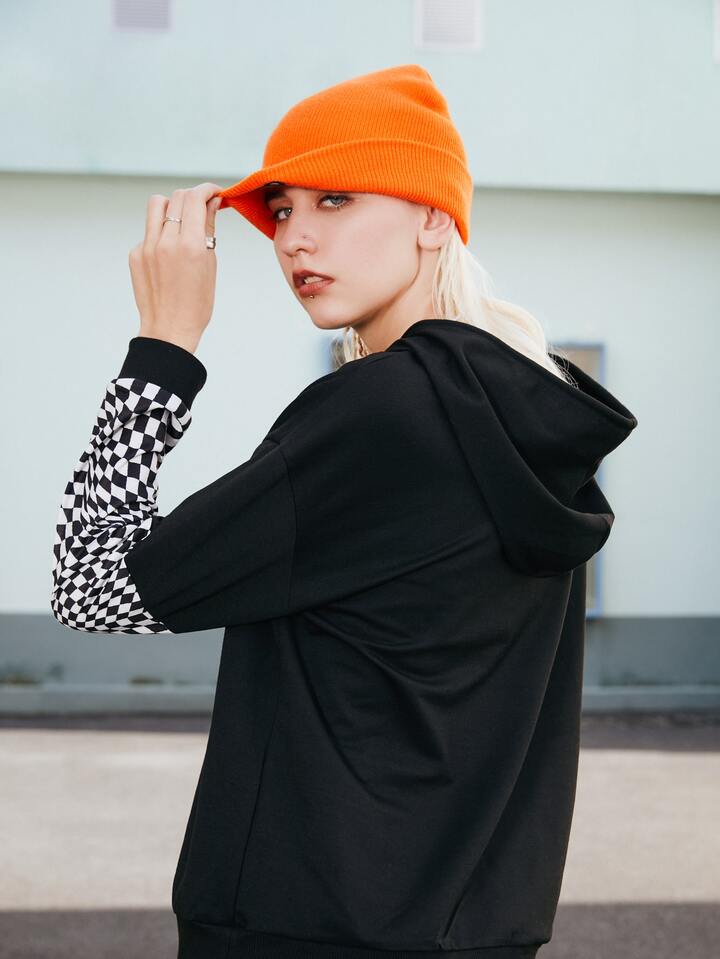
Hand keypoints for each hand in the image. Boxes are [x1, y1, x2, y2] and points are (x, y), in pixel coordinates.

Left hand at [129, 182, 222, 354]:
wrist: (169, 329)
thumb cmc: (197, 304)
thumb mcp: (210, 266)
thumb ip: (208, 230)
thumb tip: (211, 204)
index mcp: (190, 246)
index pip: (195, 198)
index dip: (207, 189)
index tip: (215, 193)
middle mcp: (166, 242)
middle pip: (177, 197)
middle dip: (192, 196)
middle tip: (202, 206)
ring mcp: (146, 247)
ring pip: (157, 205)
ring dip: (173, 205)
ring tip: (182, 220)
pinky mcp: (135, 254)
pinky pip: (149, 230)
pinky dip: (161, 232)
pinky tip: (169, 252)